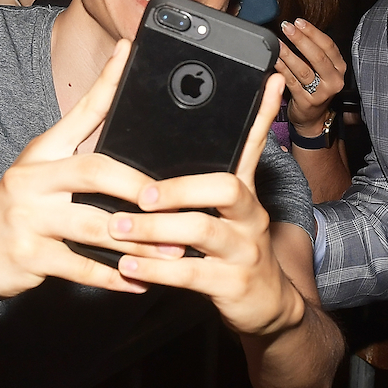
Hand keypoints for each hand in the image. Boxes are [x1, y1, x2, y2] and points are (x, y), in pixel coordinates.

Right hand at [0, 41, 160, 299]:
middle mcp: (33, 178)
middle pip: (94, 170)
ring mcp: (28, 218)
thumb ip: (83, 158)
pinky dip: (113, 277)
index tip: (130, 51)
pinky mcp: (27, 256)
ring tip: (172, 251)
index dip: (107, 80)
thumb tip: (135, 147)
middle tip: (169, 198)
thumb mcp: (42, 173)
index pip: (81, 110)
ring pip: (94, 225)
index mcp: (44, 152)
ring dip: (138, 242)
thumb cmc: (18, 210)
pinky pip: (80, 266)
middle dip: (136, 186)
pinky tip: (137, 281)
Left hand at [101, 74, 307, 337]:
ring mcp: (246, 250)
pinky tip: (128, 267)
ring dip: (155, 229)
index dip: (262, 113)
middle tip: (140, 194)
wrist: (269, 307)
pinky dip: (156, 269)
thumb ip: (200, 188)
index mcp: (244, 193)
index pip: (253, 145)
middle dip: (180, 188)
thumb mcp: (227, 216)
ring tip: (117, 228)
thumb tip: (156, 160)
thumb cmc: (233, 253)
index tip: (268, 80)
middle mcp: (251, 216)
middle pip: (226, 187)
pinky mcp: (235, 284)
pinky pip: (192, 274)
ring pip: (203, 231)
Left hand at [276, 19, 345, 135]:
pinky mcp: (306, 102)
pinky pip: (292, 82)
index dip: (313, 32)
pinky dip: (282, 69)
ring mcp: (321, 93)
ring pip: (304, 69)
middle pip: (318, 56)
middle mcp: (334, 80)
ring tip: (278, 42)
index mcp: (339, 68)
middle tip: (288, 28)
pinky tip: (275, 60)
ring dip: (289, 53)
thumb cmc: (316, 89)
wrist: (313, 118)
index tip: (299, 22)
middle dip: (301, 39)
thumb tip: (297, 29)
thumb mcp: (322, 70)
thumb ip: (315, 51)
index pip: (328, 46)